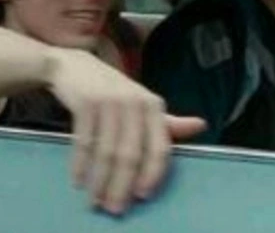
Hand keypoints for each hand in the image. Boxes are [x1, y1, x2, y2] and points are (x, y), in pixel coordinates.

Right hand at [48, 49, 205, 214]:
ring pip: (106, 152)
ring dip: (99, 180)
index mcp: (153, 106)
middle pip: (130, 154)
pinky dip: (80, 164)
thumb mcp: (141, 103)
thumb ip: (167, 122)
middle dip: (121, 185)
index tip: (143, 197)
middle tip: (114, 208)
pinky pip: (83, 142)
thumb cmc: (111, 90)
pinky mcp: (85, 102)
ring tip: (94, 201)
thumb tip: (201, 126)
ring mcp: (108, 101)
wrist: (73, 66)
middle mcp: (134, 102)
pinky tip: (78, 180)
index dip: (152, 175)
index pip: (159, 147)